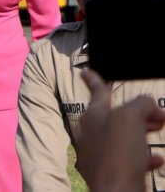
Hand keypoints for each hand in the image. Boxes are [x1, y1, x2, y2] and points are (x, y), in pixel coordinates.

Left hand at [78, 69, 164, 190]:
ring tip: (160, 129)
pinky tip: (157, 159)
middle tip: (157, 114)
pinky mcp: (112, 171)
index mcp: (94, 116)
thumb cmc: (119, 153)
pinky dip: (144, 155)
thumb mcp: (131, 118)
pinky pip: (129, 158)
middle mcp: (93, 133)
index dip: (94, 79)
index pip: (97, 92)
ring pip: (125, 136)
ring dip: (144, 132)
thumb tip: (149, 106)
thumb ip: (140, 104)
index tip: (85, 71)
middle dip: (138, 112)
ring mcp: (101, 153)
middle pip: (117, 115)